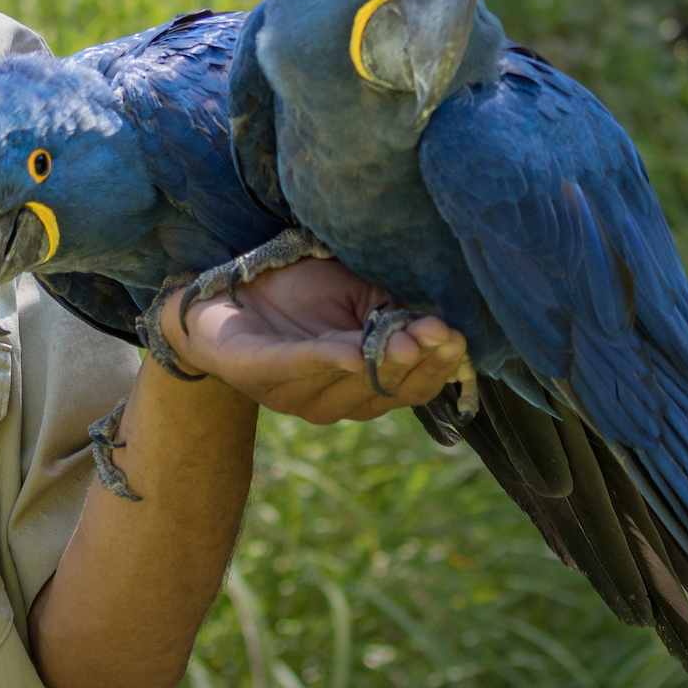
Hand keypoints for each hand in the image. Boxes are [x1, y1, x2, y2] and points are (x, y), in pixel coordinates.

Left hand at [162, 256, 466, 423]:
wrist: (229, 287)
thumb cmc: (301, 294)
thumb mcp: (359, 296)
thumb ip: (395, 312)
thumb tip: (444, 323)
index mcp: (361, 386)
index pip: (412, 388)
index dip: (437, 366)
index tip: (458, 337)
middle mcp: (332, 401)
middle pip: (384, 388)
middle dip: (415, 361)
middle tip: (440, 334)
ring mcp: (292, 394)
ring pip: (345, 383)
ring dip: (376, 361)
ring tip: (407, 339)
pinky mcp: (254, 373)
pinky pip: (295, 367)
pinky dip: (324, 360)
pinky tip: (349, 351)